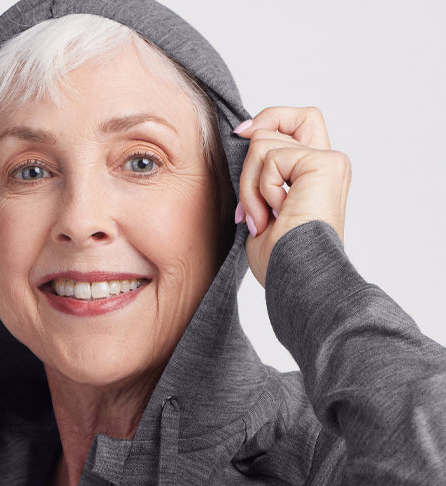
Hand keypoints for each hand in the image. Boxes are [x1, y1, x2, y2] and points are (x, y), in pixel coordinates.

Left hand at [233, 107, 351, 287]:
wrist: (296, 280)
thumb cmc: (280, 263)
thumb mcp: (260, 209)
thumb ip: (260, 174)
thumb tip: (245, 137)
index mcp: (316, 177)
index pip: (297, 122)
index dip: (268, 120)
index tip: (240, 134)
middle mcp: (328, 165)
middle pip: (283, 122)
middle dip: (251, 160)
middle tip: (250, 208)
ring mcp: (329, 162)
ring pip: (265, 142)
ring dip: (250, 186)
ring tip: (262, 219)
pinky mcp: (324, 164)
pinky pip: (272, 157)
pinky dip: (261, 190)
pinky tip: (274, 215)